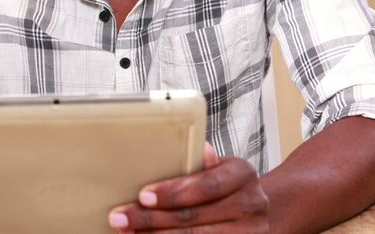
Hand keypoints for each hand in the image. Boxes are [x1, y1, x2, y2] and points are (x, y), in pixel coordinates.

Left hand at [108, 143, 268, 232]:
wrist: (255, 212)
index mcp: (243, 174)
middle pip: (195, 217)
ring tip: (128, 232)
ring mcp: (251, 232)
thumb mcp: (218, 167)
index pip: (207, 185)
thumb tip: (200, 148)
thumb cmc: (225, 186)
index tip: (142, 196)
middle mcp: (252, 204)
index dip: (173, 193)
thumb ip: (202, 162)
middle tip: (120, 217)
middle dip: (152, 219)